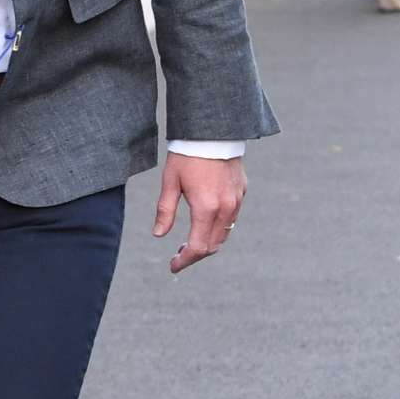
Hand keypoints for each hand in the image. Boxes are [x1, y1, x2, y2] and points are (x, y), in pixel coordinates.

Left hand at [152, 153, 245, 274]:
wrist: (213, 132)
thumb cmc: (186, 156)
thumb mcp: (170, 182)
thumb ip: (165, 211)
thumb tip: (158, 235)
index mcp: (206, 207)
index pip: (197, 247)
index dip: (184, 260)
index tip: (173, 266)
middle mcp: (226, 208)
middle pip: (212, 245)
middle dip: (194, 255)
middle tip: (177, 255)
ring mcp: (236, 201)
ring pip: (224, 235)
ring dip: (207, 243)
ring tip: (188, 242)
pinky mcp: (241, 193)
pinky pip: (231, 220)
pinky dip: (217, 229)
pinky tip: (203, 224)